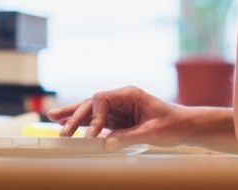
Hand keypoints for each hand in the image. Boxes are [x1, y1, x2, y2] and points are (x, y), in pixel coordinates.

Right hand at [46, 86, 188, 149]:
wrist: (185, 126)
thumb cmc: (172, 125)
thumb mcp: (152, 132)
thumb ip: (128, 137)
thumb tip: (105, 143)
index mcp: (129, 94)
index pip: (102, 99)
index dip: (94, 116)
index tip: (91, 135)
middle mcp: (121, 99)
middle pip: (92, 103)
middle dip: (75, 114)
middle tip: (60, 128)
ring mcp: (118, 109)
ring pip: (91, 111)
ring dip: (73, 116)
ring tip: (52, 119)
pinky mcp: (118, 120)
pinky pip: (96, 121)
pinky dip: (83, 124)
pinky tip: (68, 125)